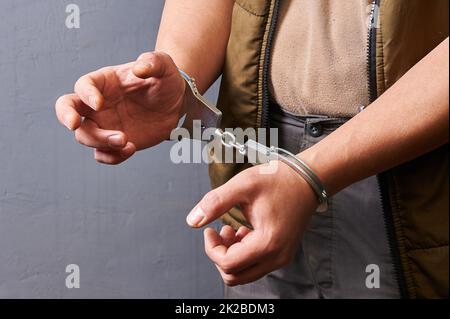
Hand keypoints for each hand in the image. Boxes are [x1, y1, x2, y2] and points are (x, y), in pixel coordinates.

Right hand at [55, 52, 185, 163]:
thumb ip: (153, 62)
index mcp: (104, 82)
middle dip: (66, 116)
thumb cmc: (165, 81)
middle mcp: (97, 104)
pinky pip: (102, 154)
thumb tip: (139, 68)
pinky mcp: (114, 143)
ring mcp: (104, 124)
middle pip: (67, 108)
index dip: (86, 95)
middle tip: (74, 125)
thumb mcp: (164, 67)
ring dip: (100, 141)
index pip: (83, 86)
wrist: (175, 106)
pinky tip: (130, 149)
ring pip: (85, 136)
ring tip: (125, 140)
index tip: (99, 103)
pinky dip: (112, 156)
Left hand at [186, 161, 317, 285]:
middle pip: (235, 275)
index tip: (210, 229)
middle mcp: (277, 257)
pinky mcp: (282, 253)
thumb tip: (192, 221)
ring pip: (244, 273)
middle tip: (220, 231)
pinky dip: (243, 253)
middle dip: (220, 255)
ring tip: (231, 229)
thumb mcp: (242, 186)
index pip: (228, 264)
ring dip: (231, 255)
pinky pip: (255, 265)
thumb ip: (215, 203)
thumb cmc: (278, 180)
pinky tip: (243, 231)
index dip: (211, 249)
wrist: (307, 179)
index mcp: (268, 243)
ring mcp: (281, 257)